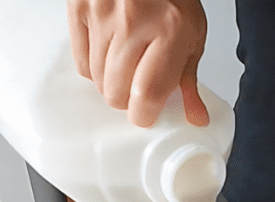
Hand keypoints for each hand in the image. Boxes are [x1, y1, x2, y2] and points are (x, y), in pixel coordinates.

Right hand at [67, 0, 208, 127]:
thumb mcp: (193, 34)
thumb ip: (189, 78)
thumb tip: (195, 117)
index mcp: (171, 31)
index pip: (146, 95)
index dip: (144, 114)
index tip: (147, 113)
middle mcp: (134, 23)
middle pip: (116, 93)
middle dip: (128, 99)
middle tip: (139, 82)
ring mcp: (102, 15)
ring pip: (97, 81)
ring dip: (112, 82)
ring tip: (128, 60)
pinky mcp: (79, 8)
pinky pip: (81, 62)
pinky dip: (95, 66)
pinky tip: (111, 51)